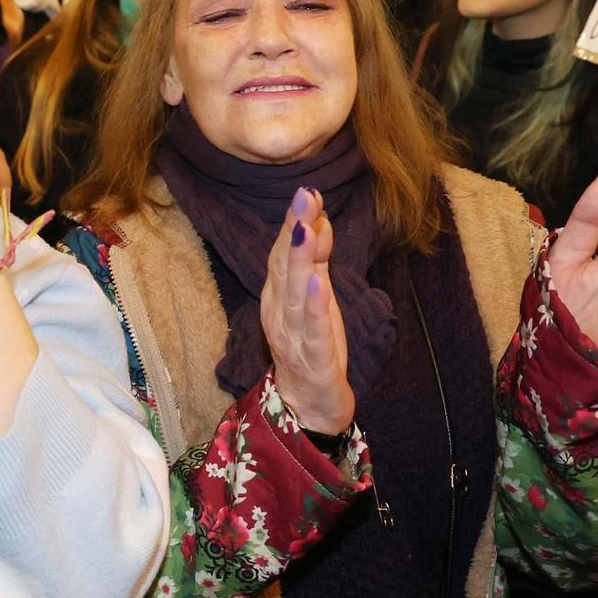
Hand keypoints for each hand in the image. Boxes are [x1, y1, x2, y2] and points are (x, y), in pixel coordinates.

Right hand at [259, 188, 354, 434]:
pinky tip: (317, 282)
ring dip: (299, 261)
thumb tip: (318, 219)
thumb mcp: (317, 297)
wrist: (308, 405)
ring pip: (295, 295)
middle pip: (283, 267)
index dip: (293, 223)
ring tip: (306, 230)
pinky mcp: (311, 360)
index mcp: (278, 296)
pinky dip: (314, 307)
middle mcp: (278, 312)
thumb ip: (316, 260)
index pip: (281, 253)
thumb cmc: (311, 346)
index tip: (307, 191)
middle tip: (304, 196)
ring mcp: (292, 336)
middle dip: (294, 230)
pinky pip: (311, 331)